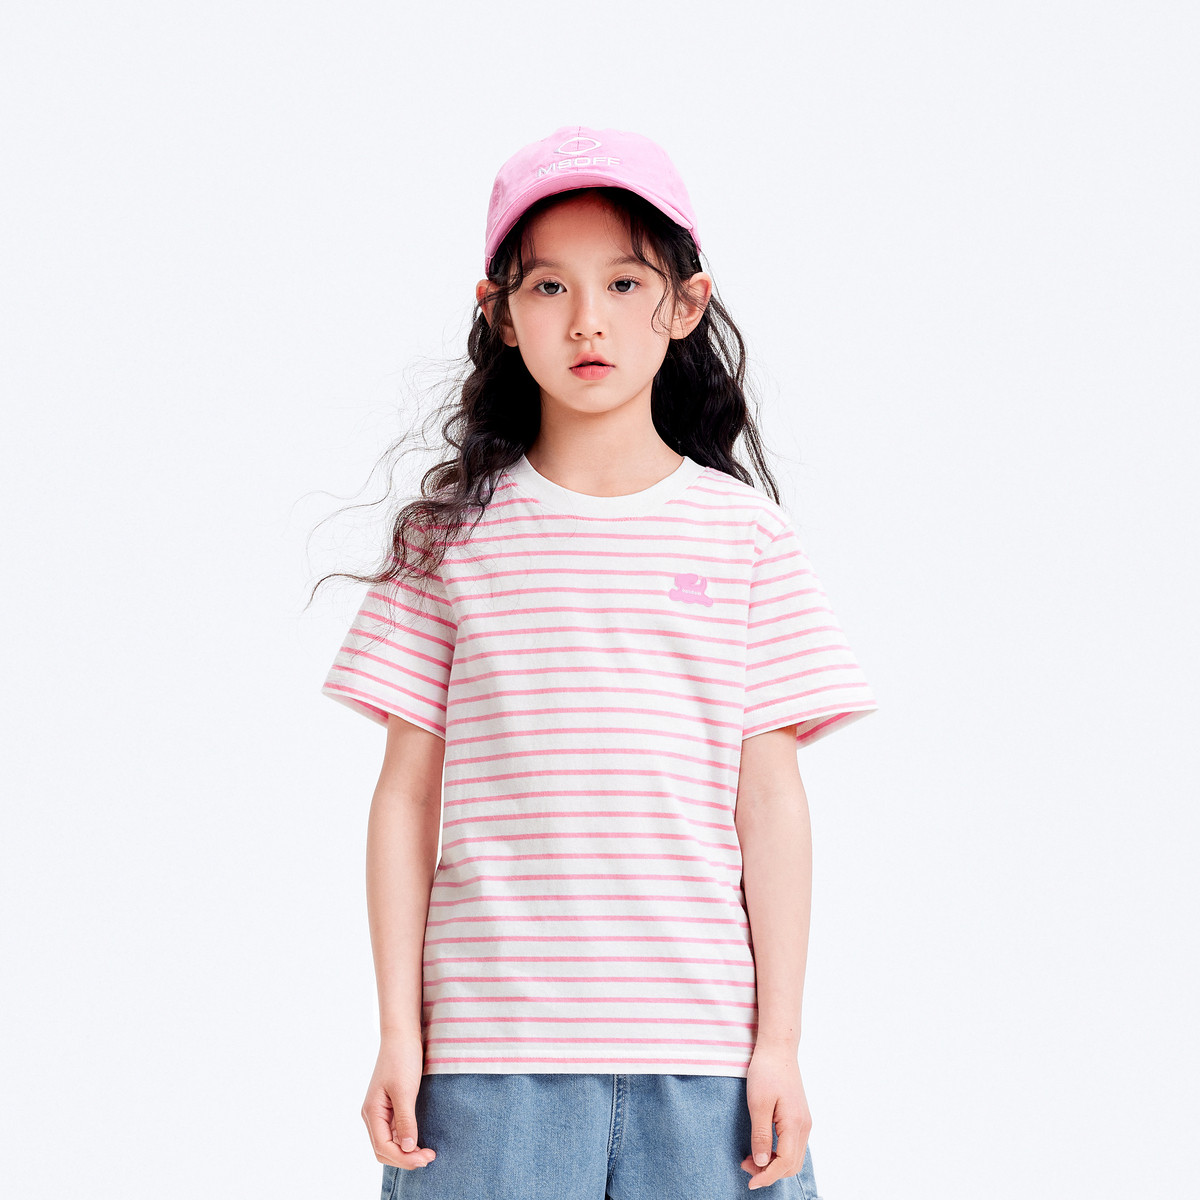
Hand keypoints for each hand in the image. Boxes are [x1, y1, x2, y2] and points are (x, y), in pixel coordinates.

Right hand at [362, 1033, 436, 1169]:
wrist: (402, 1034)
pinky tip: (420, 1141)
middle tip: (430, 1158)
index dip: (404, 1158)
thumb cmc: (402, 1058)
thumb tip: (408, 1148)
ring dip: (406, 1151)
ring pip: (389, 1143)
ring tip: (428, 1153)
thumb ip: (405, 1120)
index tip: (426, 1158)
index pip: (383, 1147)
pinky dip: (406, 1140)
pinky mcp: (390, 1105)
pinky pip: (395, 1131)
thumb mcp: (405, 1090)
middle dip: (405, 1158)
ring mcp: (380, 1111)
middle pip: (384, 1150)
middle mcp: (372, 1115)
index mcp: (372, 1112)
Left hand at [740, 1043, 811, 1190]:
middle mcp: (804, 1126)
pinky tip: (762, 1147)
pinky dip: (779, 1153)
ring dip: (774, 1164)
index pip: (784, 1163)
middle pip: (791, 1165)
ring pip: (793, 1157)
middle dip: (769, 1172)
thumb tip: (761, 1163)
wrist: (778, 1048)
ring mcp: (803, 1121)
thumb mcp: (758, 1104)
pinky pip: (793, 1146)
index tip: (749, 1182)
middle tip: (745, 1167)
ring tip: (751, 1159)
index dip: (766, 1176)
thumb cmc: (766, 1072)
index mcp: (795, 1124)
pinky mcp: (799, 1117)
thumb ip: (760, 1135)